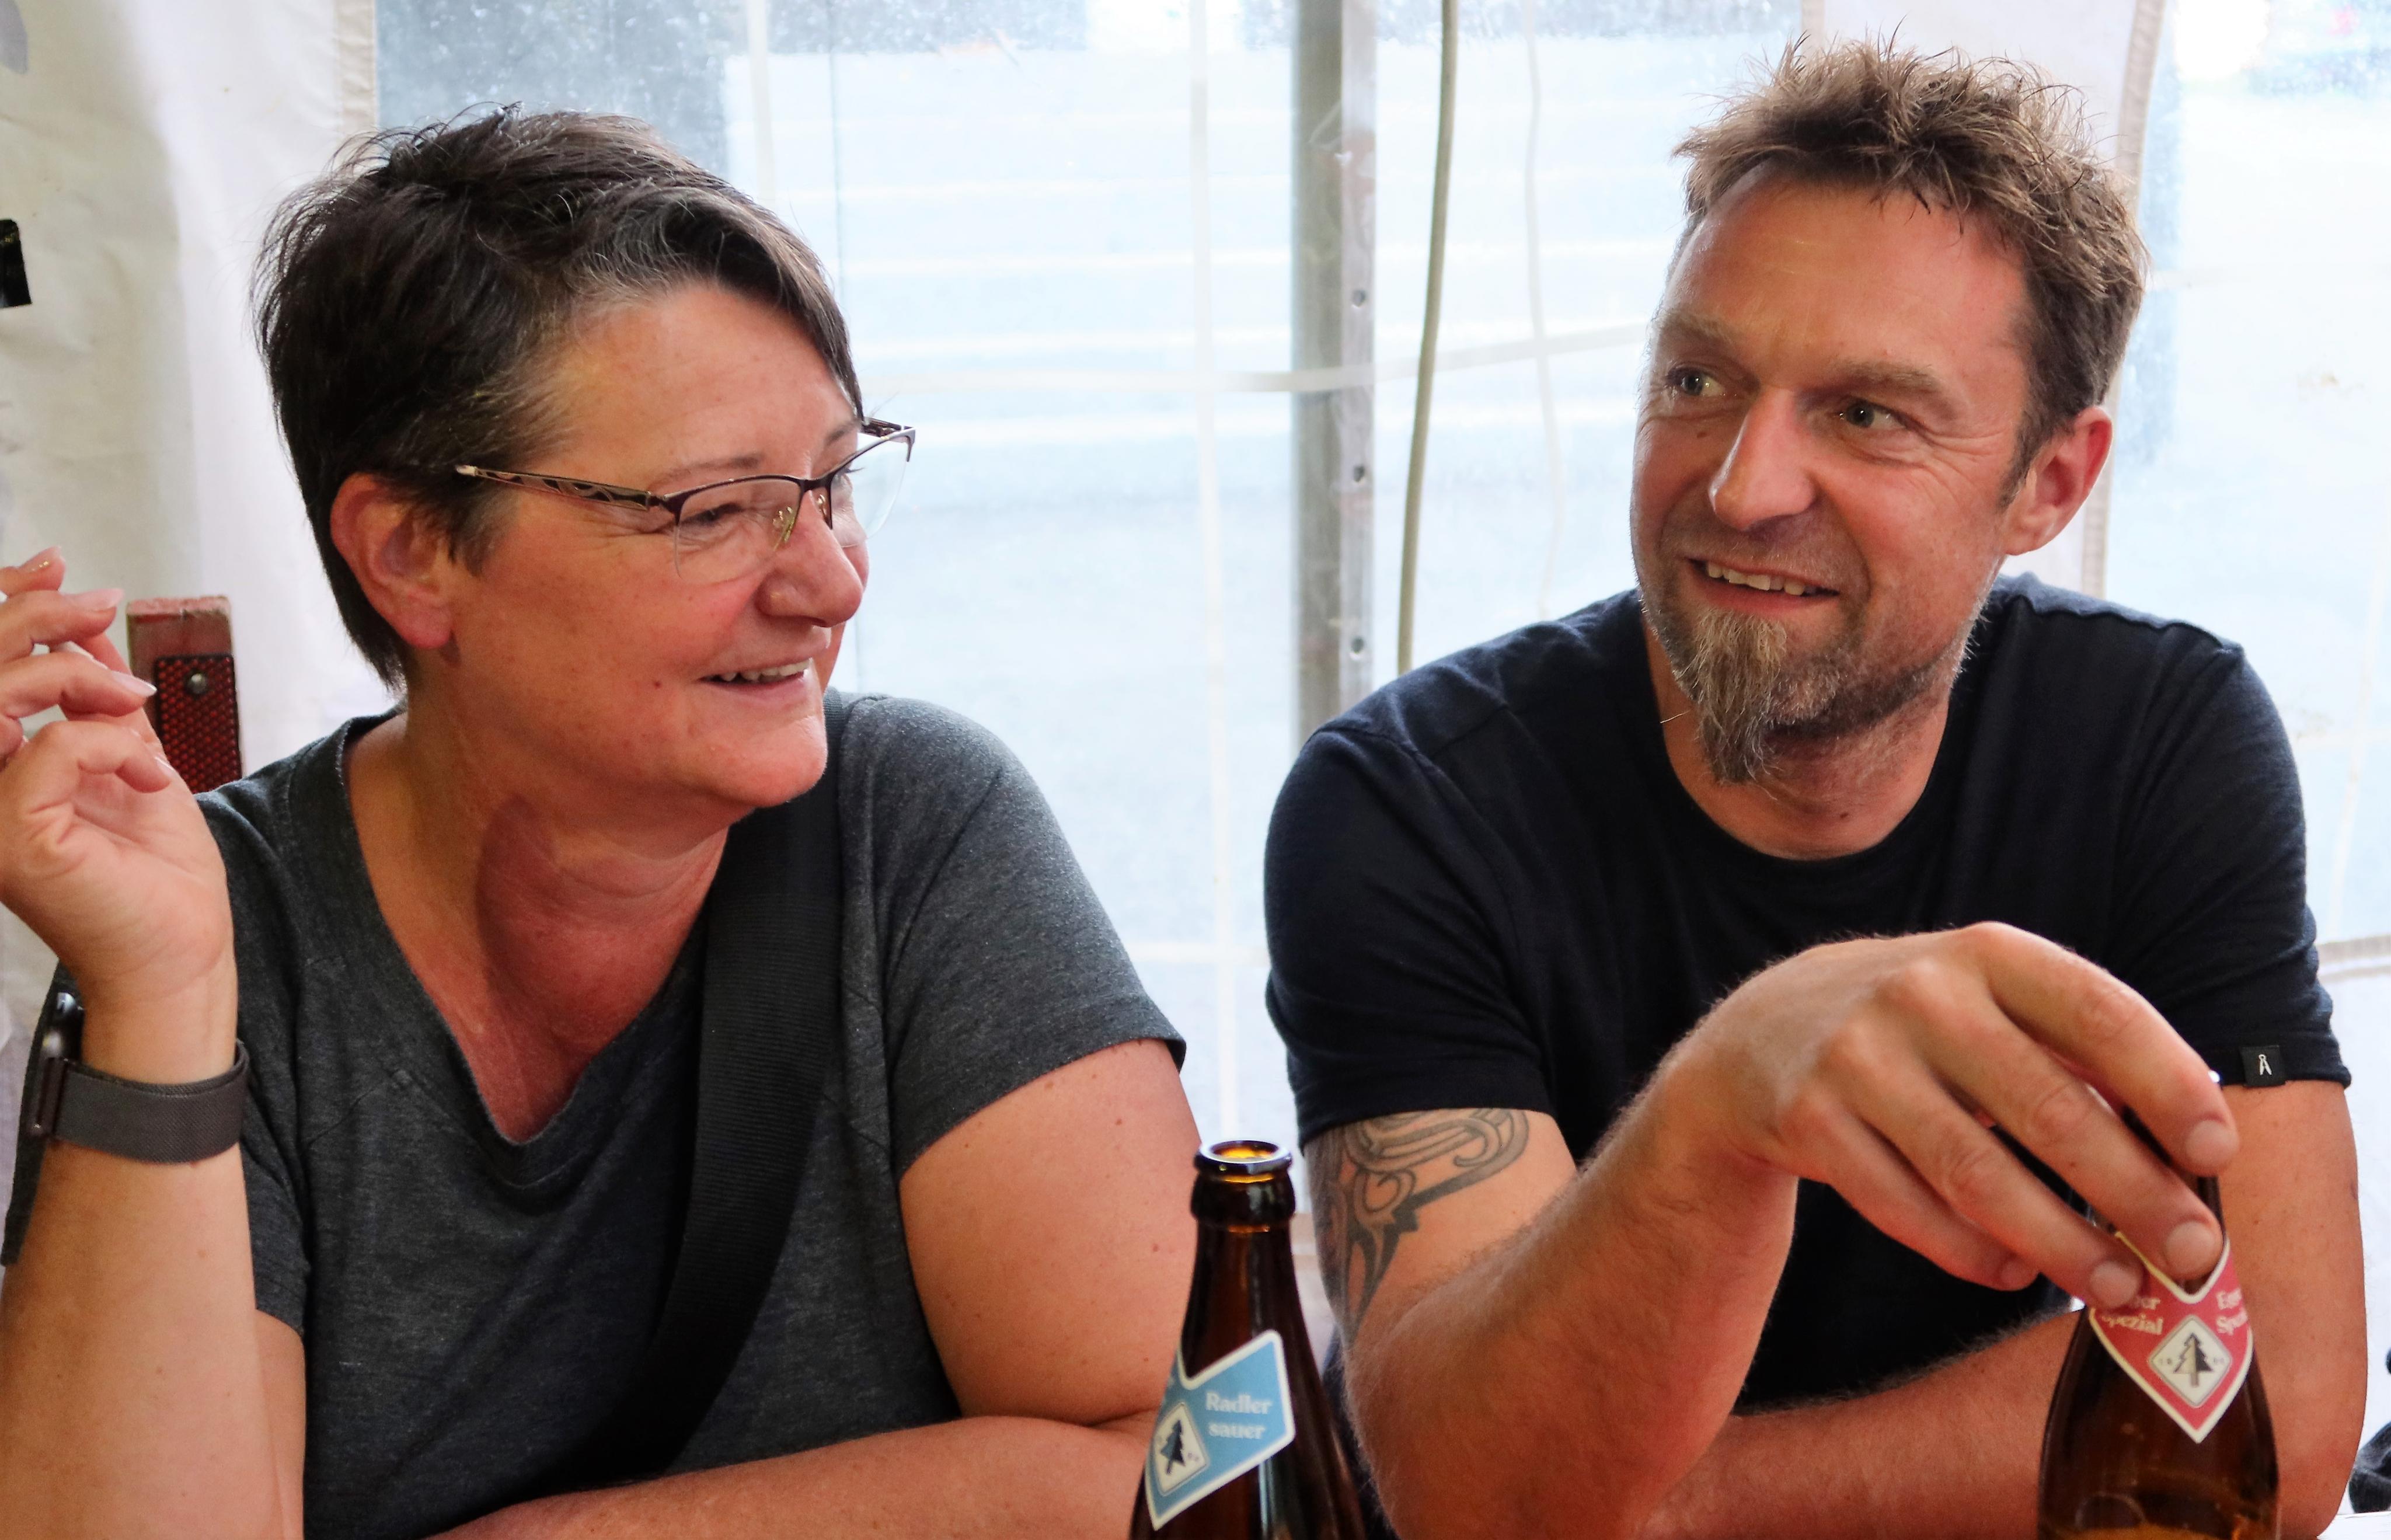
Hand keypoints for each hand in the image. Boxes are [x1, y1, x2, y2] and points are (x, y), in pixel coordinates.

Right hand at [0, 551, 232, 1045]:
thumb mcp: (126, 756)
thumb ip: (93, 699)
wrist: (181, 948)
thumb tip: (81, 626)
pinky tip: (146, 775)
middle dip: (36, 615)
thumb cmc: (153, 869)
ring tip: (134, 702)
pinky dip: (107, 741)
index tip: (56, 565)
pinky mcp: (13, 837)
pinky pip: (49, 747)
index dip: (5, 604)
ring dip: (77, 677)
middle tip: (102, 604)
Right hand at [1666, 922, 2233, 1311]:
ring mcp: (1855, 1058)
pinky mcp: (1807, 1120)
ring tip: (2118, 1288)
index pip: (2098, 1012)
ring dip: (2060, 1240)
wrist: (1759, 1033)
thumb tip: (2195, 1145)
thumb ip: (2079, 1049)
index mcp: (1987, 954)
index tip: (2216, 1152)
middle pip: (2047, 1107)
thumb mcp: (1990, 997)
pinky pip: (1905, 1206)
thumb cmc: (1919, 1026)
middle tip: (2191, 1253)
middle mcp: (1920, 996)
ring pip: (1974, 1172)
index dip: (2167, 1084)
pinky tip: (2017, 1272)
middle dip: (2132, 1190)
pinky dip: (1970, 1252)